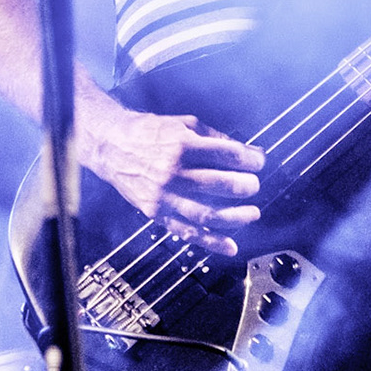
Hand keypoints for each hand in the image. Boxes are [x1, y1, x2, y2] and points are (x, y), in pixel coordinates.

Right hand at [82, 109, 264, 255]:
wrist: (111, 145)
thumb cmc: (149, 132)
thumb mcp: (184, 124)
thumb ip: (217, 138)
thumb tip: (250, 150)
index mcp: (182, 144)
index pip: (226, 154)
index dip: (249, 159)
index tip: (259, 162)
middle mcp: (173, 171)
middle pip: (219, 183)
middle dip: (244, 186)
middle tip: (254, 186)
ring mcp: (164, 195)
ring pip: (206, 212)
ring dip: (235, 217)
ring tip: (252, 214)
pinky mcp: (156, 213)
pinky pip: (187, 231)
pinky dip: (211, 241)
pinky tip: (229, 246)